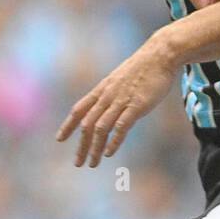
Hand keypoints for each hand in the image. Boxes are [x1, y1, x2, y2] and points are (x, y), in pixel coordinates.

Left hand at [56, 35, 177, 166]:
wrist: (160, 55)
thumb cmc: (143, 68)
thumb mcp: (121, 79)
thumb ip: (113, 93)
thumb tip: (109, 106)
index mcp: (102, 89)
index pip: (79, 109)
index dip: (68, 125)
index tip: (59, 139)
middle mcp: (107, 96)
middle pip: (87, 124)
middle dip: (81, 145)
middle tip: (77, 163)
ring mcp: (121, 100)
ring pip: (101, 128)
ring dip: (95, 148)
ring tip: (93, 163)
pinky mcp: (136, 105)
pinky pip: (121, 126)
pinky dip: (113, 141)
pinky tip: (109, 153)